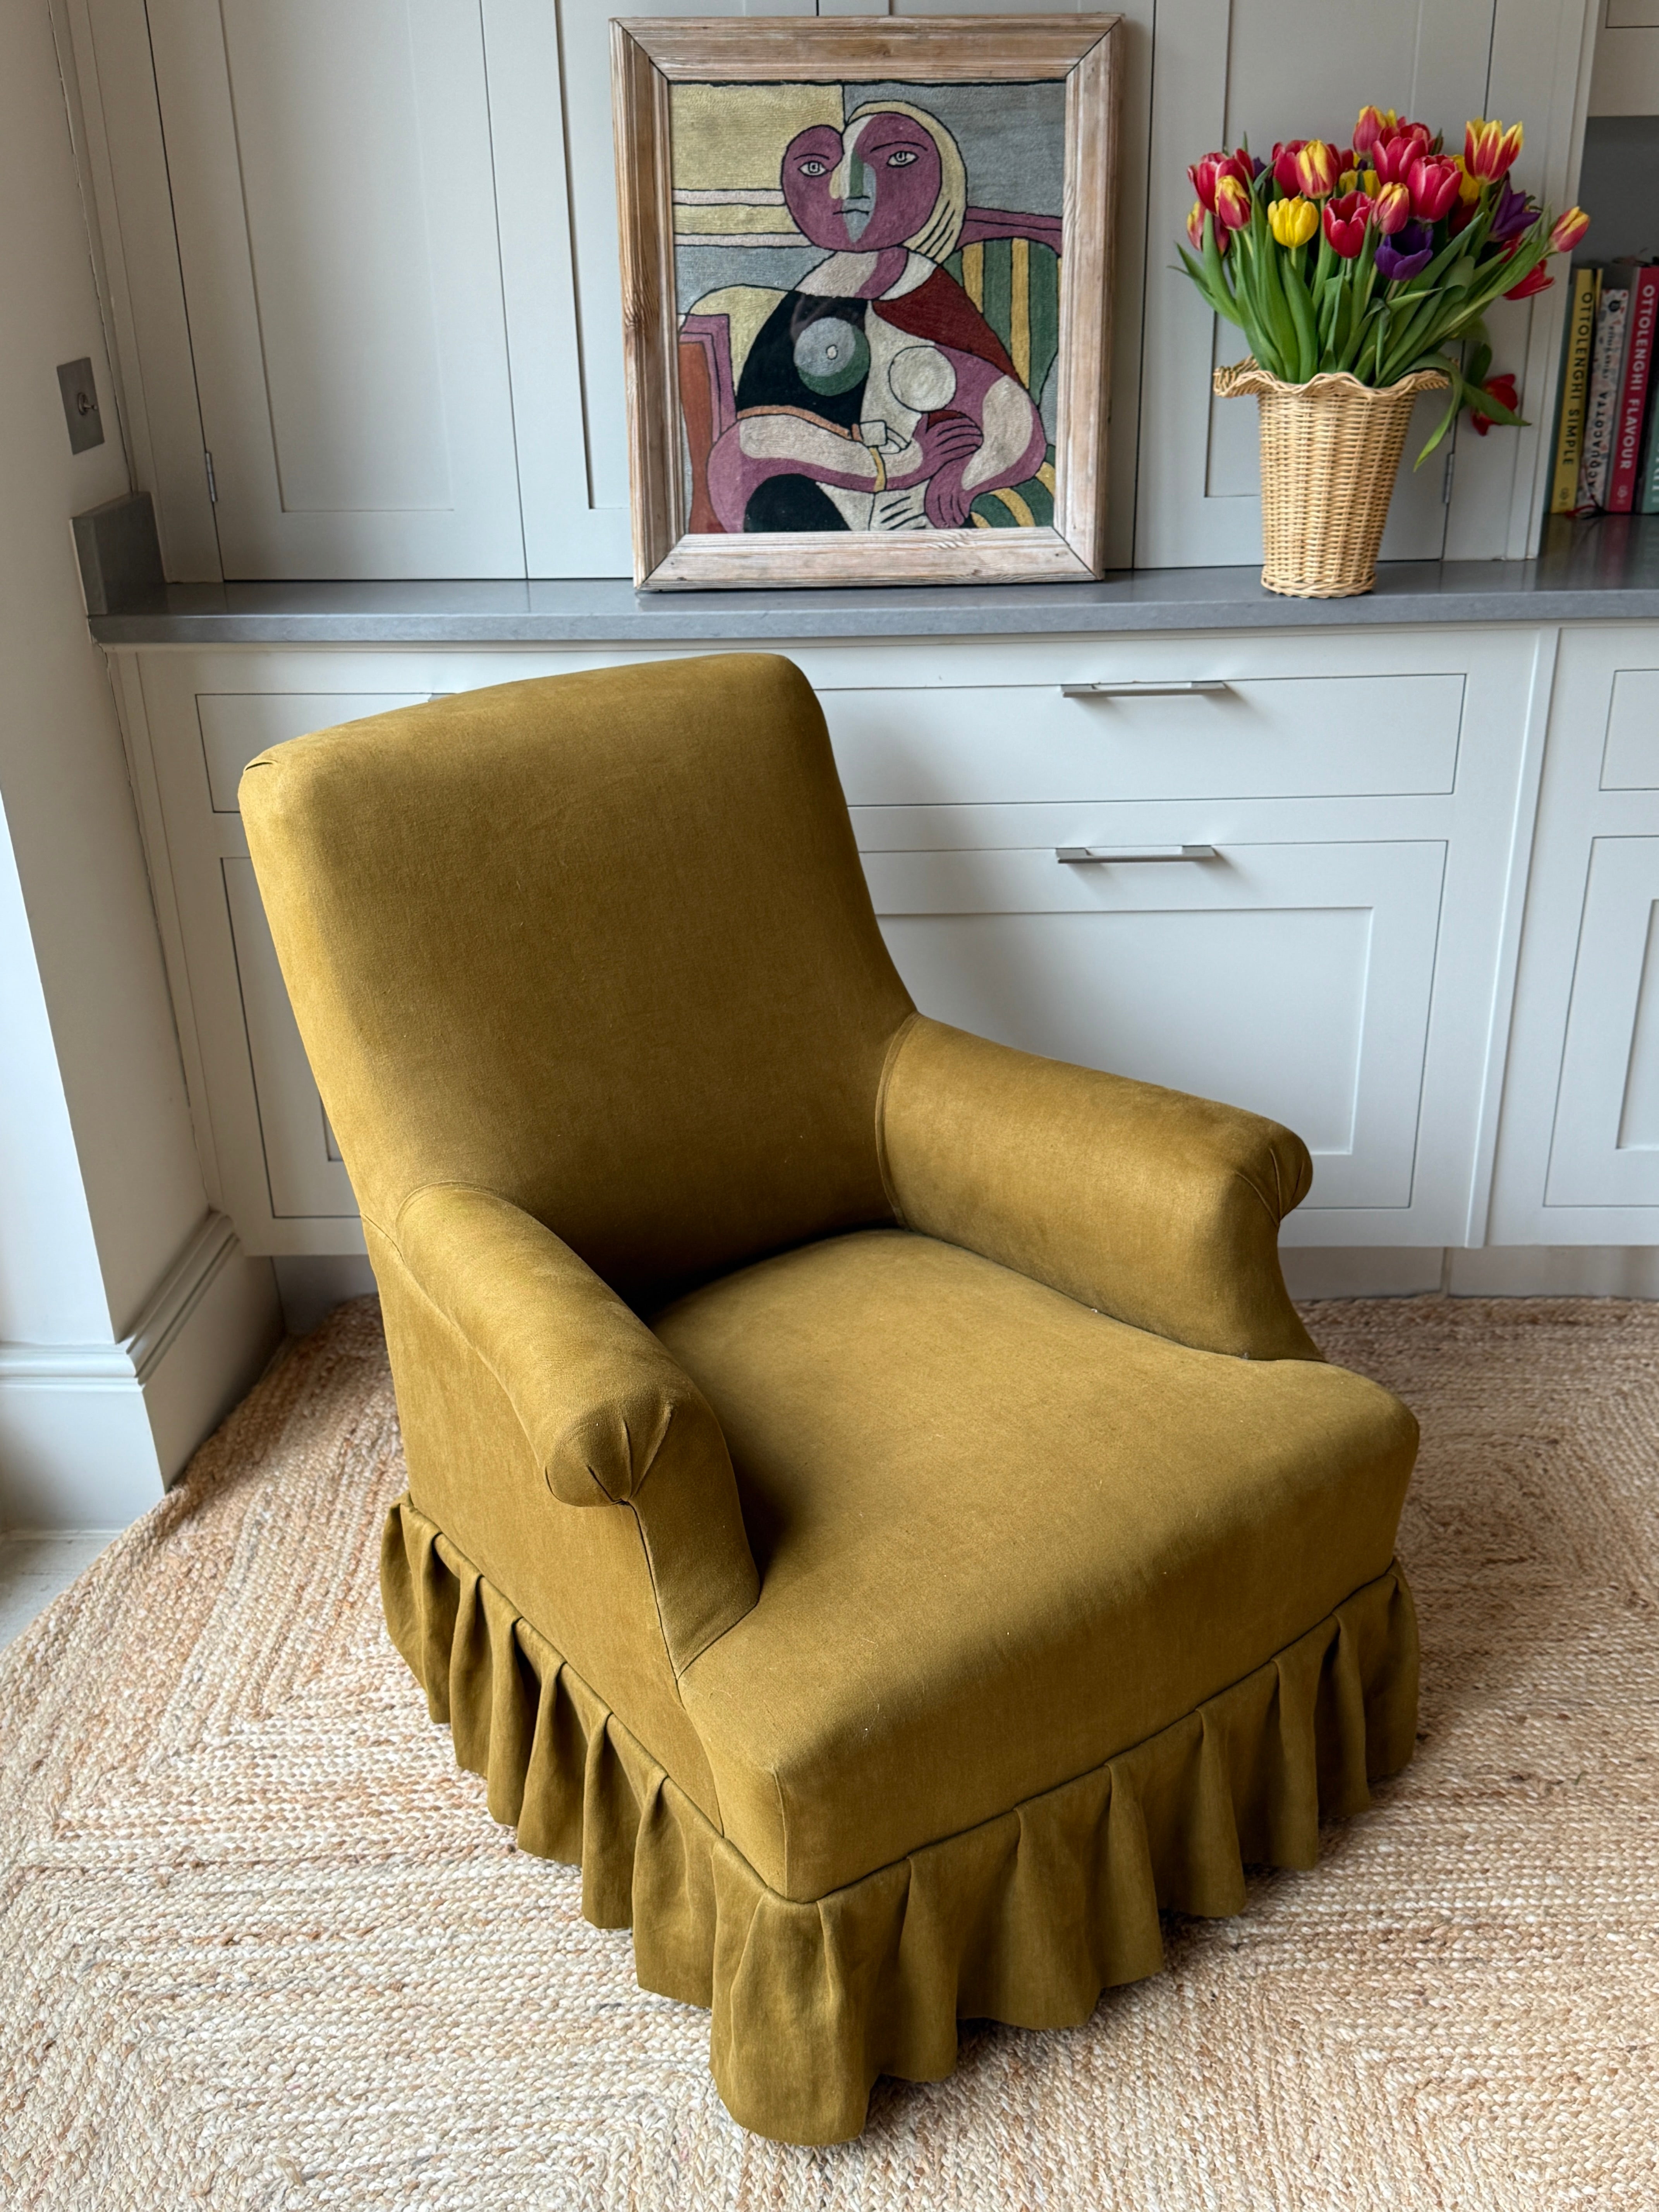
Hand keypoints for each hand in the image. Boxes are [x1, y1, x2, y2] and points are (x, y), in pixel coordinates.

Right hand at [892, 410, 981, 528]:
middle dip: (967, 428)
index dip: (959, 420)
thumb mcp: (912, 438)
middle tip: (977, 429)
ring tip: (979, 437)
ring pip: (956, 441)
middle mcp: (930, 440)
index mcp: (925, 432)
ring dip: (969, 438)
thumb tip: (926, 418)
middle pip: (953, 430)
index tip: (968, 420)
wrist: (895, 471)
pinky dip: (966, 448)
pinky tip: (973, 447)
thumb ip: (920, 427)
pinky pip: (955, 452)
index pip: (946, 422)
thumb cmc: (905, 456)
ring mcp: (934, 451)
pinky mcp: (937, 462)